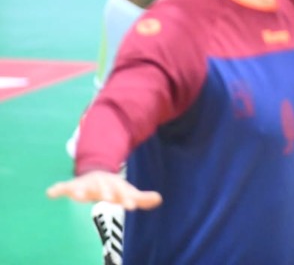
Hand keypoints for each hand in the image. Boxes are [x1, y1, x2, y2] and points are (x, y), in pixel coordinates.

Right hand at [47, 171, 161, 209]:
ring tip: (76, 194)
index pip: (123, 195)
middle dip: (107, 193)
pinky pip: (65, 186)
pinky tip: (50, 193)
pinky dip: (58, 188)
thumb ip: (141, 198)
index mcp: (115, 188)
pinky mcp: (74, 185)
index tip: (132, 206)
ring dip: (80, 190)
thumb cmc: (114, 188)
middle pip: (104, 190)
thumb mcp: (127, 192)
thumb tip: (159, 199)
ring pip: (84, 187)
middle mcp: (102, 185)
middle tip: (109, 198)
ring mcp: (88, 184)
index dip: (127, 200)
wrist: (99, 171)